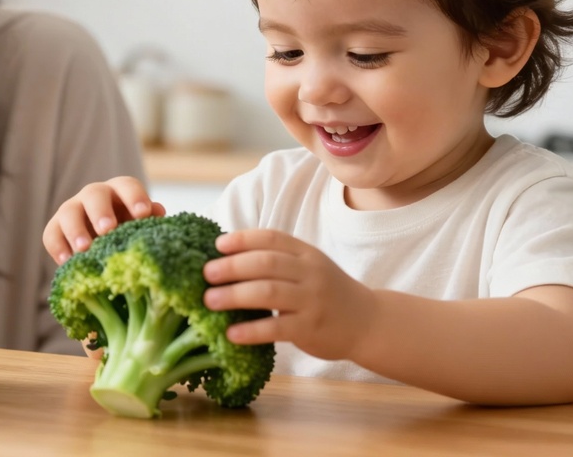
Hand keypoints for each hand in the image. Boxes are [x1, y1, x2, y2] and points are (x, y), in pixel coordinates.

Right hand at [42, 177, 164, 263]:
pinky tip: (66, 262)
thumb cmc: (129, 233)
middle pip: (94, 194)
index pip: (127, 186)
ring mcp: (72, 210)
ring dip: (76, 230)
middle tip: (107, 229)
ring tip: (84, 249)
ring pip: (68, 212)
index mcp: (120, 191)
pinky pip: (51, 234)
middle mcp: (94, 195)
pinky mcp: (55, 228)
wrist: (102, 249)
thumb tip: (158, 212)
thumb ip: (149, 220)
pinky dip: (57, 247)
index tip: (143, 214)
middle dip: (101, 211)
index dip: (135, 197)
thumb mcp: (140, 226)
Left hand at [202, 229, 375, 361]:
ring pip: (268, 292)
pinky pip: (276, 328)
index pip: (271, 238)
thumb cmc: (327, 293)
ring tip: (209, 300)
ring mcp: (312, 300)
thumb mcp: (309, 268)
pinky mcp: (311, 328)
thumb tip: (227, 257)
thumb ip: (279, 261)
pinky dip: (251, 330)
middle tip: (206, 273)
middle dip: (232, 266)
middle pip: (266, 263)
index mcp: (306, 254)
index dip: (242, 239)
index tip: (217, 245)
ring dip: (235, 295)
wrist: (367, 322)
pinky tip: (231, 333)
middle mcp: (310, 272)